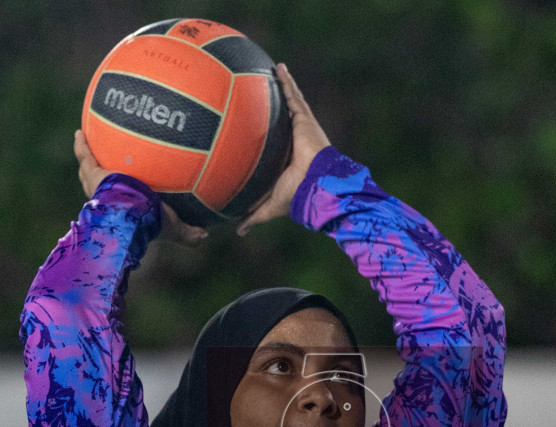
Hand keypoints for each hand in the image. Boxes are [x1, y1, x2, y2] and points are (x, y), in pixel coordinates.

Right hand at [73, 130, 206, 244]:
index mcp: (123, 210)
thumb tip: (205, 236)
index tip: (122, 188)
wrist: (130, 217)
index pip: (119, 201)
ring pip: (88, 170)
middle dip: (98, 175)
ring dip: (87, 157)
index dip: (119, 195)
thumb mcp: (173, 227)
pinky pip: (85, 155)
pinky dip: (81, 144)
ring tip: (85, 140)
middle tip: (100, 165)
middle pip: (98, 185)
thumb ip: (188, 231)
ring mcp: (96, 186)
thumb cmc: (150, 223)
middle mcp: (106, 199)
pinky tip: (80, 131)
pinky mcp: (92, 174)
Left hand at [236, 64, 331, 235]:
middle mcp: (292, 140)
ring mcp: (299, 128)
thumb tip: (239, 231)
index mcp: (284, 157)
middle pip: (279, 117)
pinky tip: (278, 67)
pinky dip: (287, 81)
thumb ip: (253, 215)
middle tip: (258, 88)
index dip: (264, 130)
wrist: (316, 185)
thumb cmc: (296, 196)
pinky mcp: (304, 119)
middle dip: (271, 103)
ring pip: (287, 102)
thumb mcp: (269, 206)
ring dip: (280, 86)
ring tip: (270, 70)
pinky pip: (293, 96)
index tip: (253, 122)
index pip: (272, 139)